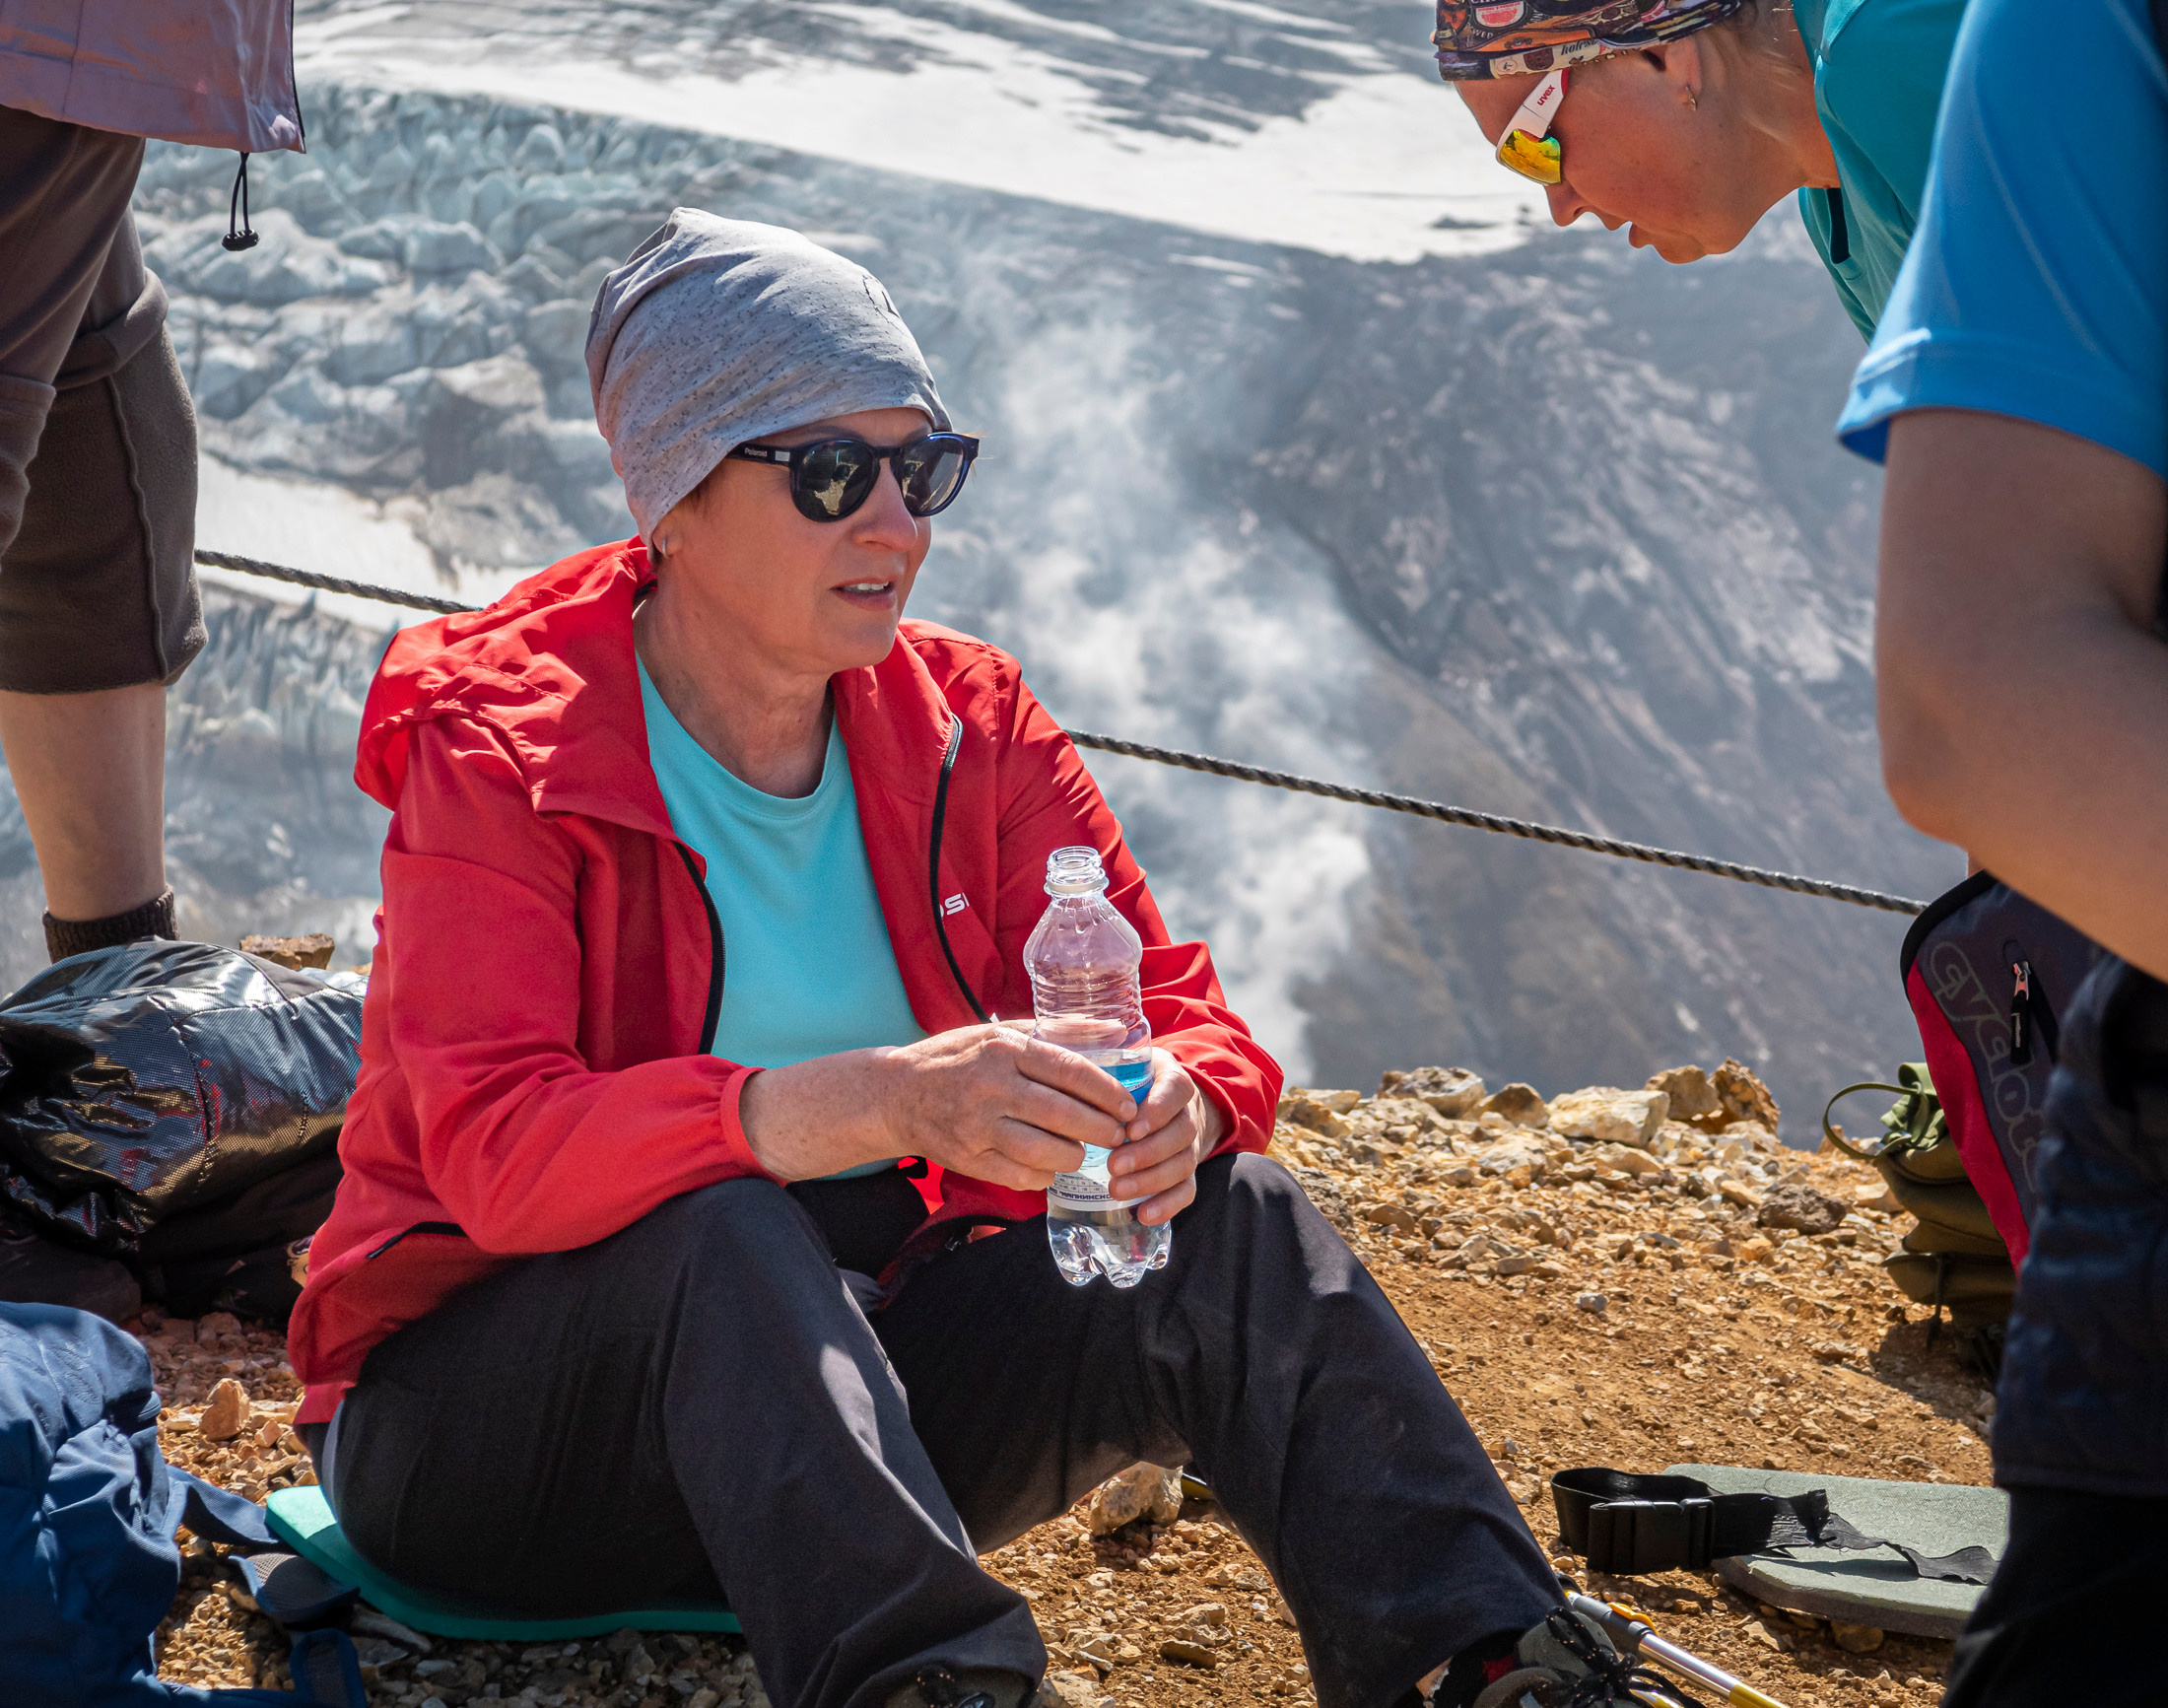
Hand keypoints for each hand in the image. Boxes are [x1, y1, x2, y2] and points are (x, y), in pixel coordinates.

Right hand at [878, 1024, 1136, 1190]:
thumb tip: (1117, 1030)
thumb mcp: (1001, 1032)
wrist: (895, 1095)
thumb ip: (1059, 1032)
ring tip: (1084, 1149)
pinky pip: (1021, 1176)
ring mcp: (977, 1127)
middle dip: (1101, 1128)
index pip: (1069, 1070)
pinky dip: (1045, 1175)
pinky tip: (1051, 1165)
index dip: (1106, 1091)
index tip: (1128, 1105)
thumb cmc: (956, 1058)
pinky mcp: (968, 1159)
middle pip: (1062, 1115)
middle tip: (1119, 1133)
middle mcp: (990, 1087)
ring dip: (1075, 1155)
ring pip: (1044, 1152)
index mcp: (1003, 1050)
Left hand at [1104, 1049, 1222, 1224]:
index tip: (1130, 1129)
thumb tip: (1063, 1061)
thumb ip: (1098, 1065)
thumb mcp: (1120, 1066)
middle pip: (1181, 1133)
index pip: (1175, 1091)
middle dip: (1147, 1153)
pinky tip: (1144, 1215)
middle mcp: (1186, 1113)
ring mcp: (1189, 1145)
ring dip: (1151, 1180)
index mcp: (1171, 1081)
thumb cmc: (1129, 1085)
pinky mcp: (1186, 1173)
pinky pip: (1186, 1191)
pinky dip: (1168, 1205)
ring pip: (1183, 1164)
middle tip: (1113, 1165)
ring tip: (1117, 1191)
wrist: (1163, 1108)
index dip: (1157, 1111)